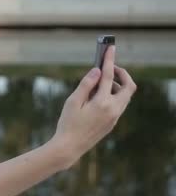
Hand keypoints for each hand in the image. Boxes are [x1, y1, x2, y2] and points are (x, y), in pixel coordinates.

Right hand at [51, 45, 136, 168]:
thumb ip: (86, 84)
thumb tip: (97, 70)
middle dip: (122, 73)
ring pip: (125, 96)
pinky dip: (114, 94)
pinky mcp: (112, 122)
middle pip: (128, 86)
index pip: (108, 76)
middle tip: (110, 67)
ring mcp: (115, 117)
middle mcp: (113, 109)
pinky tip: (98, 95)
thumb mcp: (73, 101)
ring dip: (117, 84)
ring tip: (100, 81)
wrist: (70, 147)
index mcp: (102, 102)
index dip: (109, 60)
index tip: (110, 48)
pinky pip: (120, 104)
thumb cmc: (68, 123)